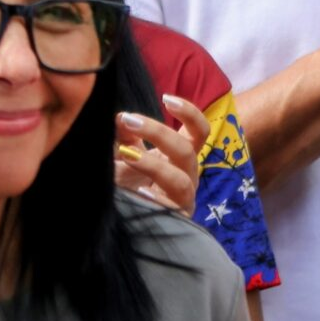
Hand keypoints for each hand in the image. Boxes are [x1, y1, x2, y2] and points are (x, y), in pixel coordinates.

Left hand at [114, 97, 207, 213]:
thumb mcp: (125, 154)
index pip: (199, 132)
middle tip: (127, 121)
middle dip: (157, 133)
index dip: (189, 113)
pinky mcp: (176, 221)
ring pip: (181, 181)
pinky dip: (158, 201)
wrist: (121, 217)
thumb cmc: (127, 182)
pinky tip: (141, 193)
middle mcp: (187, 176)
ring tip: (126, 156)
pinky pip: (172, 211)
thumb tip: (120, 118)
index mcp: (181, 156)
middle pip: (187, 151)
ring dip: (153, 165)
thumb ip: (125, 135)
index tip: (166, 99)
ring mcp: (183, 200)